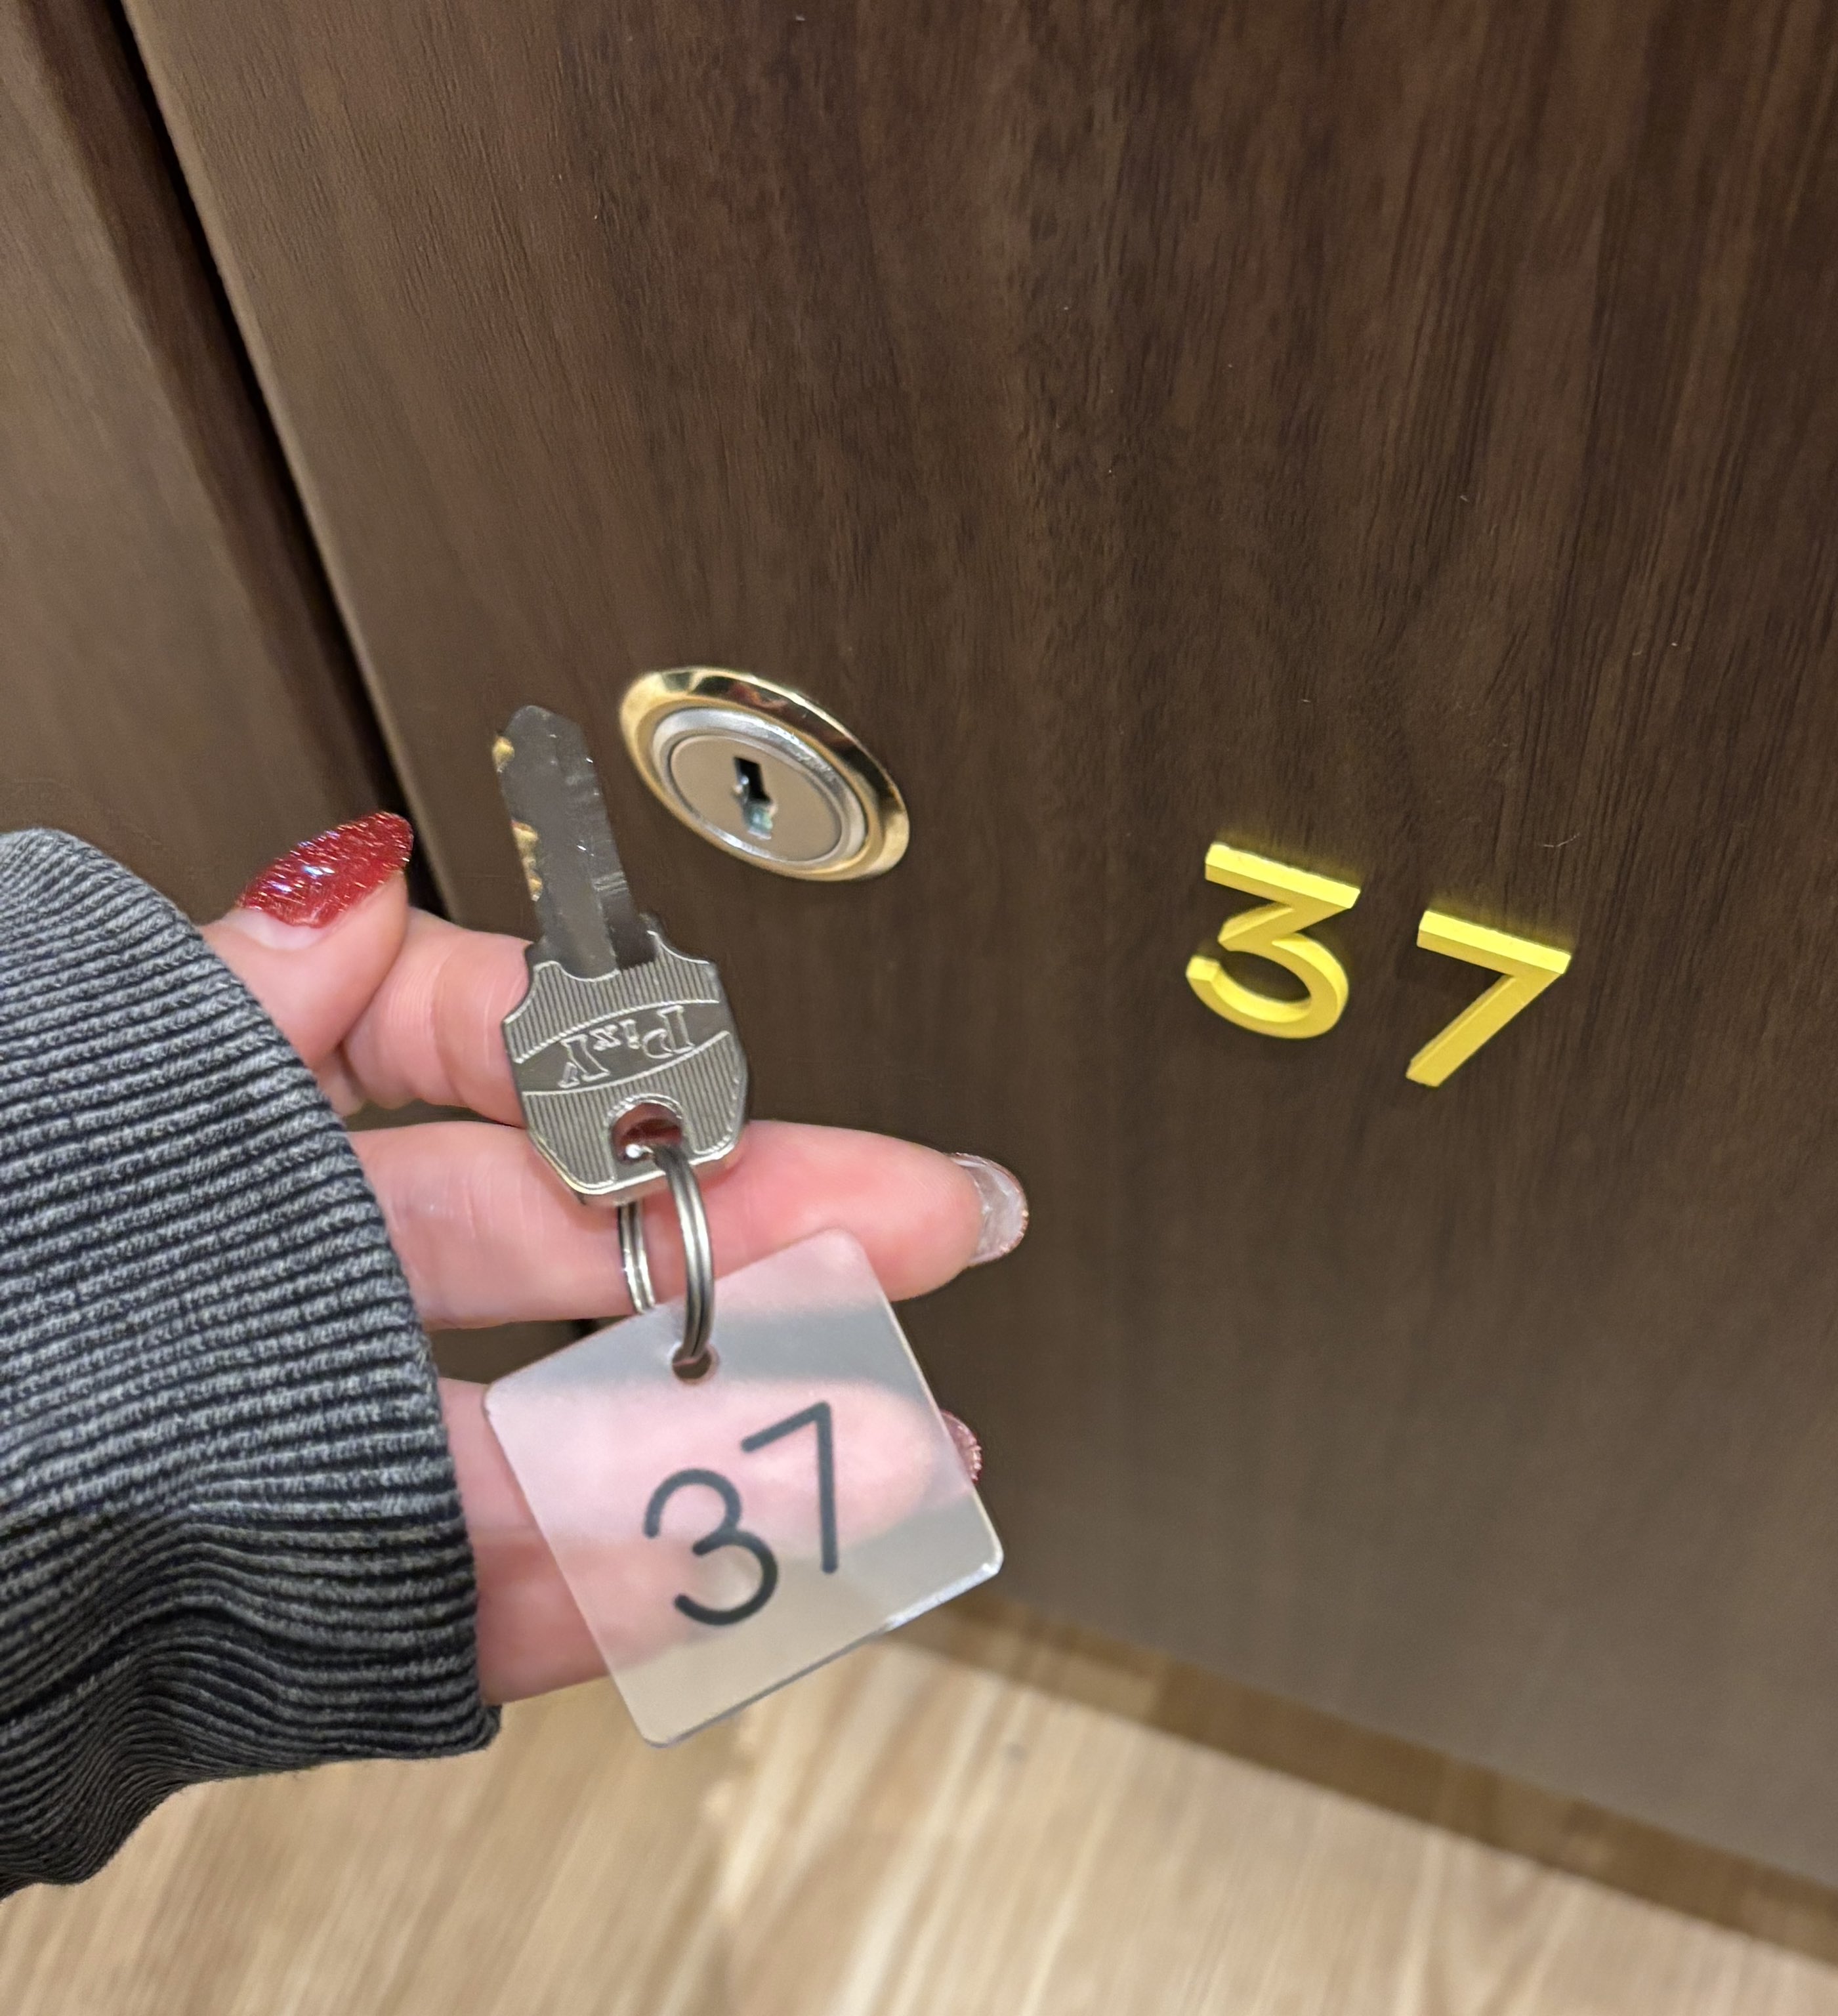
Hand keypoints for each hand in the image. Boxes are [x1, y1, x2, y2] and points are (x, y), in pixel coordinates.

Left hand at [201, 815, 1023, 1702]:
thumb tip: (353, 868)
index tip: (703, 1059)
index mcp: (210, 1149)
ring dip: (756, 1434)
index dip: (587, 1040)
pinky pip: (500, 1588)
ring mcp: (314, 1456)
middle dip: (767, 1227)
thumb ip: (216, 1011)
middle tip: (924, 1222)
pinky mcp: (322, 1609)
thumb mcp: (58, 1110)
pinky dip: (647, 1574)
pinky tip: (777, 1542)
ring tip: (908, 1447)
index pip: (431, 1046)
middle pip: (559, 1243)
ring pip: (568, 1435)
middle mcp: (276, 1293)